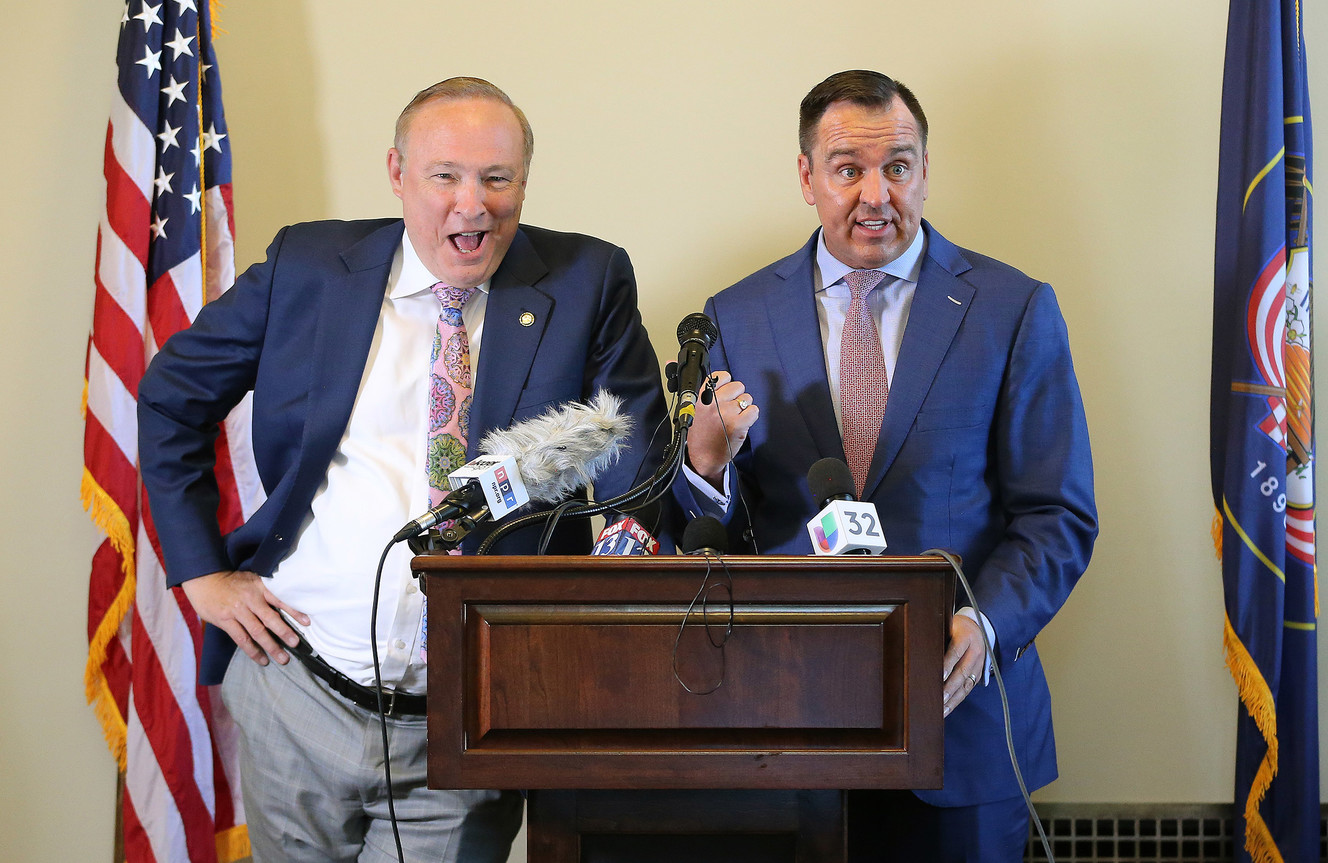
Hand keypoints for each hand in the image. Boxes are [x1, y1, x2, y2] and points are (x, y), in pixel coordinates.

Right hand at [179, 570, 310, 665]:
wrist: (204, 579)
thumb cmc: (231, 581)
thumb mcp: (251, 579)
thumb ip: (266, 590)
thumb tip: (285, 602)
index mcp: (259, 588)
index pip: (280, 600)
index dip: (294, 611)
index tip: (307, 622)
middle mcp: (250, 599)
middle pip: (270, 618)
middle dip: (285, 632)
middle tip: (296, 644)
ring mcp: (237, 611)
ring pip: (257, 632)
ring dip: (271, 646)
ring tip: (282, 658)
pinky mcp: (225, 620)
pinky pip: (241, 639)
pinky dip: (252, 650)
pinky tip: (261, 659)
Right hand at [686, 371, 759, 486]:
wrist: (703, 458)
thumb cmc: (700, 436)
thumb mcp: (695, 411)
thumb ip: (705, 394)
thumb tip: (714, 377)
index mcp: (702, 398)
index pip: (721, 376)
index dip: (727, 383)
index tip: (726, 391)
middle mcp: (713, 403)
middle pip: (738, 386)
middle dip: (737, 397)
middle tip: (730, 410)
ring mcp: (726, 413)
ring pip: (747, 398)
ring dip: (744, 408)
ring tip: (734, 419)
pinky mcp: (738, 424)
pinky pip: (753, 410)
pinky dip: (751, 417)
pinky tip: (742, 424)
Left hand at [941, 612, 986, 716]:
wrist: (978, 627)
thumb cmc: (956, 627)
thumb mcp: (948, 626)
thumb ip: (938, 637)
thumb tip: (918, 650)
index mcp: (965, 637)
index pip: (956, 651)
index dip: (948, 664)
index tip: (939, 675)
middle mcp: (975, 652)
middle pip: (963, 671)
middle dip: (950, 686)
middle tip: (939, 697)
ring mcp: (978, 665)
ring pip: (967, 684)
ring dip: (954, 698)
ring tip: (942, 709)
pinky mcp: (978, 674)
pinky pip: (968, 689)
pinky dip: (957, 700)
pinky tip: (947, 707)